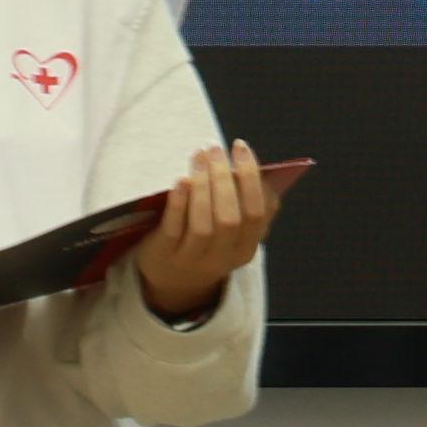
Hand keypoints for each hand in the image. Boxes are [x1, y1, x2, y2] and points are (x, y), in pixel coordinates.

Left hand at [129, 140, 288, 324]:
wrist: (173, 279)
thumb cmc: (206, 242)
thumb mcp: (232, 232)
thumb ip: (247, 205)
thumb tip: (261, 171)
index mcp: (246, 248)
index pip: (257, 213)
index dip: (252, 178)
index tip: (240, 147)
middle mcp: (223, 257)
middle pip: (230, 219)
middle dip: (224, 179)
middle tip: (214, 148)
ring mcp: (193, 258)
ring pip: (204, 225)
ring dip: (202, 187)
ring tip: (198, 157)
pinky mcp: (165, 254)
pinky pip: (174, 229)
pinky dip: (179, 204)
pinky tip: (180, 181)